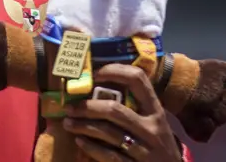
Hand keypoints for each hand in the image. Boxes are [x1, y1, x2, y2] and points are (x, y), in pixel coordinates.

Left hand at [64, 64, 184, 161]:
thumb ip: (135, 108)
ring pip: (108, 132)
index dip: (114, 71)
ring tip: (68, 123)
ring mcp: (144, 149)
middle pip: (114, 109)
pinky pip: (109, 155)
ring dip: (83, 126)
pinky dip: (91, 147)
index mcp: (156, 111)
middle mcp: (151, 128)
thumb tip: (97, 89)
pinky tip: (79, 141)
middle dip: (87, 107)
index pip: (138, 80)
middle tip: (69, 107)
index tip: (93, 74)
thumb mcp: (154, 123)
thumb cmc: (158, 144)